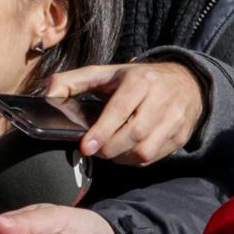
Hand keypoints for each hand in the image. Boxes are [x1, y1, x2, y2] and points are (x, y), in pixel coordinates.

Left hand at [45, 62, 204, 164]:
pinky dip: (135, 160)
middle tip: (93, 149)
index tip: (86, 147)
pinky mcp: (181, 135)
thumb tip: (48, 94)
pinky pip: (154, 157)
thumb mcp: (104, 73)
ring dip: (121, 157)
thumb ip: (71, 81)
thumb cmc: (135, 79)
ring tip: (108, 150)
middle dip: (108, 148)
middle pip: (132, 134)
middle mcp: (161, 99)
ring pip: (144, 150)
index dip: (101, 132)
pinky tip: (125, 151)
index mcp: (139, 81)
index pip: (120, 110)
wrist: (185, 80)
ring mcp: (174, 118)